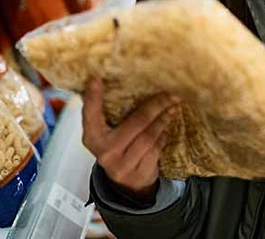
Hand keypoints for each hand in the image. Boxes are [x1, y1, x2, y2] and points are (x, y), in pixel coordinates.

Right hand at [82, 78, 180, 202]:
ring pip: (149, 137)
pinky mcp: (139, 174)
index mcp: (93, 137)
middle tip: (171, 94)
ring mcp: (122, 165)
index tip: (95, 78)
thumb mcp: (106, 135)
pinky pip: (156, 149)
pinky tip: (167, 128)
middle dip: (156, 106)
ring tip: (173, 107)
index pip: (91, 115)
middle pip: (135, 123)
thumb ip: (108, 117)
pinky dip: (163, 137)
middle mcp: (105, 152)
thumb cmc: (117, 149)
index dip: (93, 97)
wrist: (126, 186)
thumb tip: (124, 81)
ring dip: (163, 120)